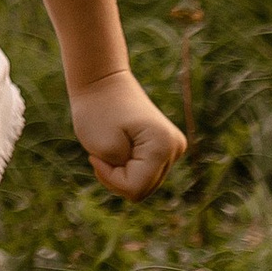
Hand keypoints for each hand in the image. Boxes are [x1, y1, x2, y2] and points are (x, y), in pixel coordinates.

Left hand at [70, 69, 186, 195]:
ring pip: (145, 184)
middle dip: (117, 177)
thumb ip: (127, 177)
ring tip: (112, 148)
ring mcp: (174, 147)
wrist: (101, 81)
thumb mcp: (105, 150)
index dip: (110, 178)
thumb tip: (145, 185)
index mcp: (163, 145)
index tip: (96, 156)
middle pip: (142, 189)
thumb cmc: (97, 111)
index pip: (135, 188)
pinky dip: (127, 168)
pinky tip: (120, 148)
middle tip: (102, 153)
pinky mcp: (167, 148)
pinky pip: (146, 174)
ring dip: (122, 173)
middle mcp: (175, 148)